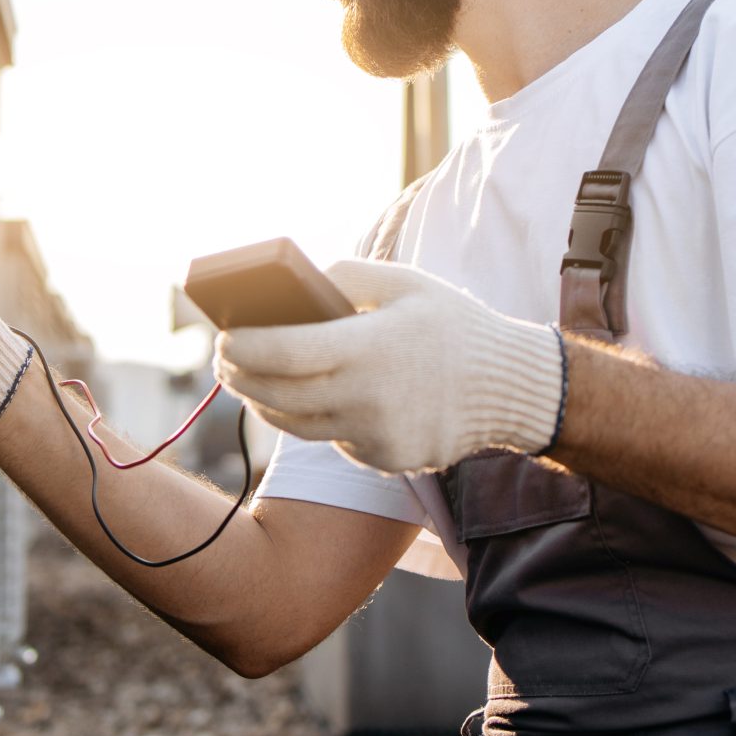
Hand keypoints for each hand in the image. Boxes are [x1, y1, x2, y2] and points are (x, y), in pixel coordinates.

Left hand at [213, 258, 563, 473]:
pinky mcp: (383, 459)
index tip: (221, 337)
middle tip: (223, 359)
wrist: (514, 389)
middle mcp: (367, 398)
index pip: (284, 352)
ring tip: (250, 379)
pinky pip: (333, 439)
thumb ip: (347, 276)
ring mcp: (375, 436)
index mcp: (370, 348)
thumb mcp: (406, 283)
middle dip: (240, 376)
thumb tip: (296, 286)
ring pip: (296, 425)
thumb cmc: (456, 326)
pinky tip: (311, 396)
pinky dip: (315, 418)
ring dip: (265, 401)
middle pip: (278, 394)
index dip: (242, 347)